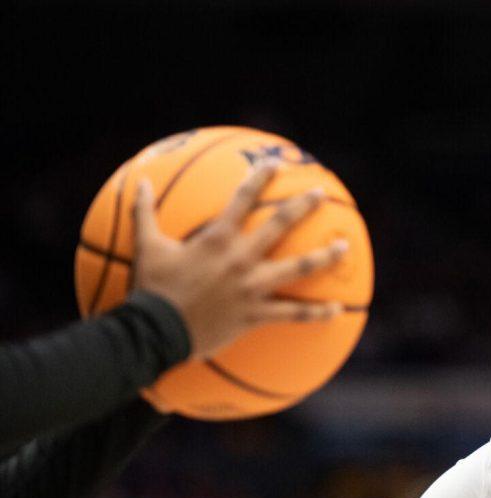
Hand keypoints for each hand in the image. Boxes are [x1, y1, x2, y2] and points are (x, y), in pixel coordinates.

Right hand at [132, 161, 348, 357]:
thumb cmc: (150, 289)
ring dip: (324, 257)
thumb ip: (143, 212)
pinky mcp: (255, 315)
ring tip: (345, 247)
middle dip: (303, 206)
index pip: (242, 199)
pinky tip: (336, 310)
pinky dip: (316, 313)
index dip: (259, 179)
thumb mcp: (145, 246)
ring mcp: (252, 288)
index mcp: (217, 239)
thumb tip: (138, 182)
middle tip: (322, 193)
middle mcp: (240, 259)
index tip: (275, 164)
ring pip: (298, 268)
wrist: (154, 333)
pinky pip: (293, 314)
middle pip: (280, 225)